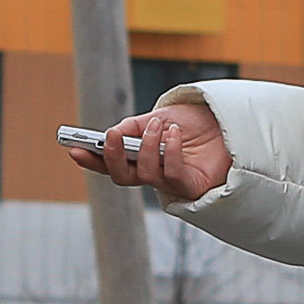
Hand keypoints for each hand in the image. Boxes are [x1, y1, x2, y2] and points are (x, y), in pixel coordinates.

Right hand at [69, 100, 230, 201]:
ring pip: (146, 174)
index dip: (92, 160)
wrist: (229, 122)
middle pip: (123, 177)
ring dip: (148, 146)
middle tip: (111, 138)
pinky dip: (170, 152)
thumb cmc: (195, 122)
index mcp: (142, 157)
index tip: (74, 149)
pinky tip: (173, 133)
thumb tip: (114, 135)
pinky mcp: (193, 186)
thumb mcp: (159, 118)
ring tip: (158, 125)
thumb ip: (135, 128)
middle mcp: (154, 173)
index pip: (111, 165)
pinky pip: (173, 175)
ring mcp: (172, 182)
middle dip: (113, 158)